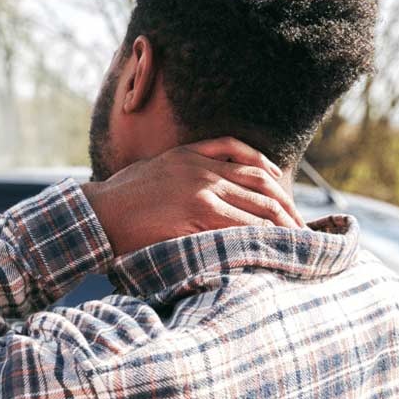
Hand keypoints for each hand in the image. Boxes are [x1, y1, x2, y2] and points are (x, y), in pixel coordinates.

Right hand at [80, 137, 305, 255]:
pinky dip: (260, 235)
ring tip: (296, 240)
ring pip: (256, 204)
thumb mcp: (152, 170)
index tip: (284, 199)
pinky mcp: (196, 213)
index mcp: (191, 154)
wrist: (97, 213)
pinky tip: (272, 244)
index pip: (247, 159)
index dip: (273, 180)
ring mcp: (201, 189)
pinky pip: (240, 223)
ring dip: (281, 224)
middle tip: (301, 226)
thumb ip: (181, 170)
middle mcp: (201, 168)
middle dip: (286, 206)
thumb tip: (201, 187)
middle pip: (261, 182)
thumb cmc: (118, 199)